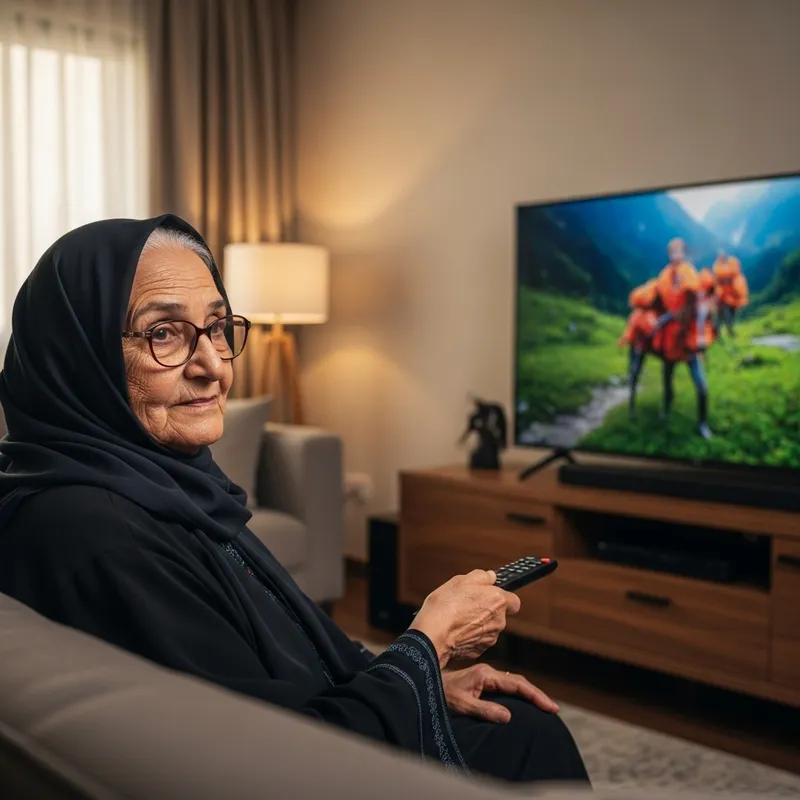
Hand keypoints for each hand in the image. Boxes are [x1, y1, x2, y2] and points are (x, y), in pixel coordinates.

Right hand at [409, 570, 519, 668]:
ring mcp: (490, 638)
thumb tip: (490, 576)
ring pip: (488, 628)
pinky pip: (478, 640)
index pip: (513, 601)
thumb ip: (480, 576)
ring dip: (478, 624)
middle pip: (499, 615)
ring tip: (457, 618)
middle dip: (486, 610)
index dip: (502, 597)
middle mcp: (498, 621)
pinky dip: (470, 636)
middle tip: (467, 605)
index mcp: (498, 600)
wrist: (432, 636)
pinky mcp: (479, 650)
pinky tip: (455, 630)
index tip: (489, 595)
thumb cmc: (445, 607)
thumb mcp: (460, 580)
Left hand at [442, 663, 558, 723]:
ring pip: (513, 683)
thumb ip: (485, 710)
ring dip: (528, 694)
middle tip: (553, 709)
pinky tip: (523, 702)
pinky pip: (506, 686)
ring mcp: (485, 676)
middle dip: (536, 694)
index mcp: (485, 675)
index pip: (517, 684)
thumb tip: (509, 716)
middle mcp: (487, 672)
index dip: (536, 696)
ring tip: (544, 706)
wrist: (425, 682)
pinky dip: (518, 694)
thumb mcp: (462, 705)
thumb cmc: (442, 695)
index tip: (551, 707)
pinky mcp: (481, 681)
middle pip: (519, 682)